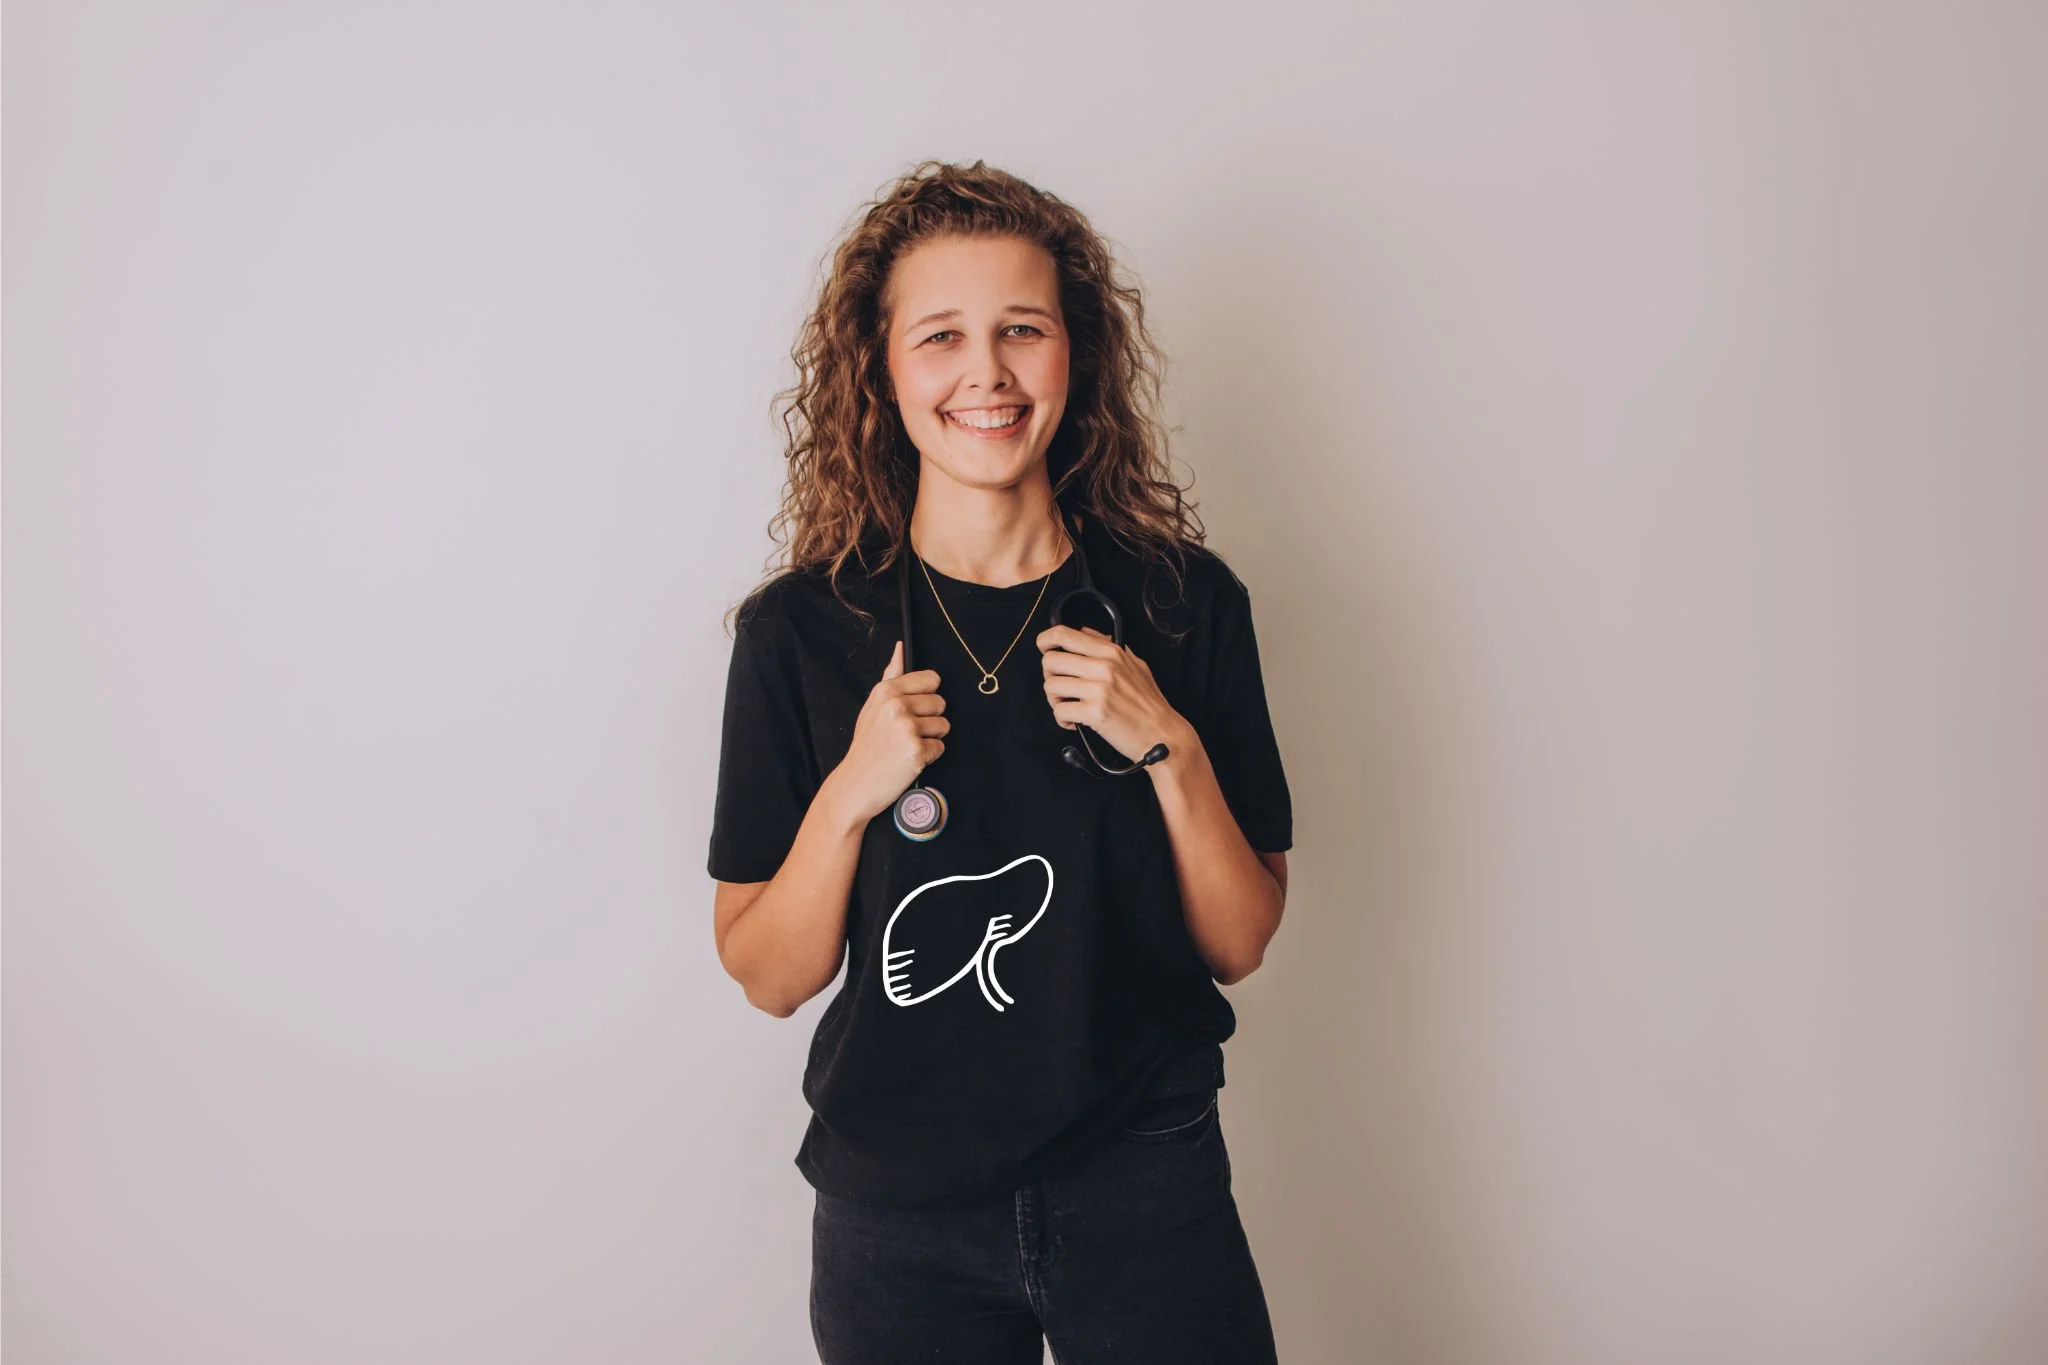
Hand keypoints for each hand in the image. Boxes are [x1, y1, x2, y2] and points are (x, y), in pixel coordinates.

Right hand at [826, 640, 948, 823]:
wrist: (856, 783)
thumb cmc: (867, 745)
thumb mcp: (873, 706)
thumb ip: (891, 676)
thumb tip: (901, 648)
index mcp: (887, 691)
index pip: (932, 679)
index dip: (927, 696)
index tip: (914, 709)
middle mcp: (897, 705)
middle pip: (941, 703)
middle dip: (929, 719)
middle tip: (906, 733)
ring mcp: (907, 728)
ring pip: (944, 725)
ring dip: (931, 738)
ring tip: (907, 746)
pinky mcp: (917, 750)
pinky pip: (940, 747)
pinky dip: (929, 756)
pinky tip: (909, 759)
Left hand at [1036, 625, 1189, 762]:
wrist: (1163, 733)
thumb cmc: (1149, 704)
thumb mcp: (1135, 665)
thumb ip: (1108, 646)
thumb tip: (1084, 631)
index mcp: (1111, 652)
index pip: (1064, 634)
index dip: (1045, 640)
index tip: (1044, 648)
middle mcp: (1103, 667)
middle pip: (1050, 661)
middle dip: (1050, 676)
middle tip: (1062, 688)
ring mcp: (1099, 689)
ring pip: (1051, 686)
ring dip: (1055, 700)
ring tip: (1070, 707)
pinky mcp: (1094, 712)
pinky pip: (1060, 712)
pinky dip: (1063, 720)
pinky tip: (1076, 722)